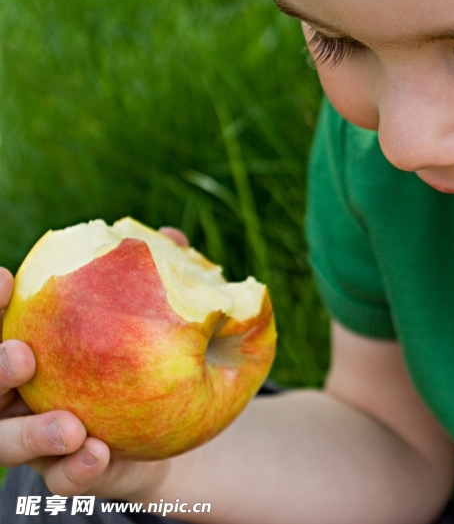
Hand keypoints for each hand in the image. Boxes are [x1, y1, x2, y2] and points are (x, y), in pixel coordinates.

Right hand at [0, 227, 188, 497]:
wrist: (169, 429)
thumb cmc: (146, 359)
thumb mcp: (154, 320)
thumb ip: (158, 279)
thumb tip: (173, 237)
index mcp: (25, 348)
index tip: (4, 280)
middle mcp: (14, 396)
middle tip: (22, 355)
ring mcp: (31, 441)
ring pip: (3, 444)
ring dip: (31, 434)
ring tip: (71, 426)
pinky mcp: (64, 476)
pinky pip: (60, 480)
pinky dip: (77, 468)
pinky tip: (98, 452)